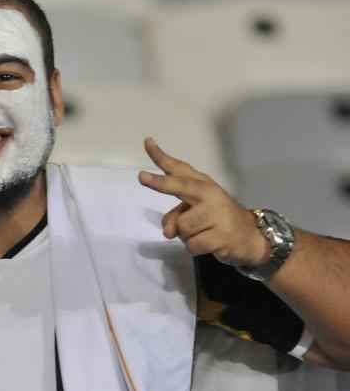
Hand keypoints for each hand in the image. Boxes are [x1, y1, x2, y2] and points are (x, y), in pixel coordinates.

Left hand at [138, 137, 269, 267]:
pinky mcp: (221, 235)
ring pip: (181, 227)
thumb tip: (168, 232)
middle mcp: (209, 194)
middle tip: (141, 177)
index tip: (147, 142)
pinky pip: (192, 244)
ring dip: (185, 236)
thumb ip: (175, 217)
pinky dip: (195, 248)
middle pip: (181, 186)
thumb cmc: (216, 220)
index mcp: (202, 185)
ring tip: (202, 232)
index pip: (180, 169)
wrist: (250, 237)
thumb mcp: (195, 213)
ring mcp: (217, 214)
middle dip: (161, 182)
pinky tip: (209, 243)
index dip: (161, 157)